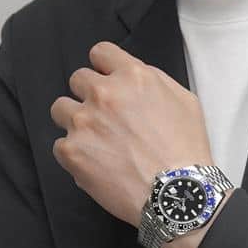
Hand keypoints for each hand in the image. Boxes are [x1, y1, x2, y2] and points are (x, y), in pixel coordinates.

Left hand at [50, 42, 213, 226]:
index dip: (104, 69)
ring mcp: (84, 122)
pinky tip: (97, 165)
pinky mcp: (72, 151)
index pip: (100, 53)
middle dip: (90, 96)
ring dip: (76, 122)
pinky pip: (60, 146)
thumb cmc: (186, 152)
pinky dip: (75, 155)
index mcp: (132, 77)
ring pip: (61, 109)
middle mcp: (104, 94)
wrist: (176, 194)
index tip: (108, 84)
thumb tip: (132, 79)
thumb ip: (154, 82)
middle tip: (106, 120)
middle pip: (78, 79)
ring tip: (96, 143)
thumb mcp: (185, 102)